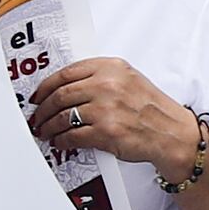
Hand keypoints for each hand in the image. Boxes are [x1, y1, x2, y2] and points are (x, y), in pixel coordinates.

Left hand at [26, 53, 193, 167]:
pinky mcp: (105, 132)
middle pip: (60, 95)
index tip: (38, 95)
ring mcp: (106, 109)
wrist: (171, 133)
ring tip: (44, 131)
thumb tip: (66, 88)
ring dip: (48, 126)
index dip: (46, 86)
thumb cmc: (151, 109)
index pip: (67, 73)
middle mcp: (107, 85)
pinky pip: (72, 136)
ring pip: (63, 116)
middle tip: (36, 116)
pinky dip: (61, 140)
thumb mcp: (129, 80)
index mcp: (111, 68)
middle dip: (42, 108)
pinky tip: (59, 141)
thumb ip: (101, 77)